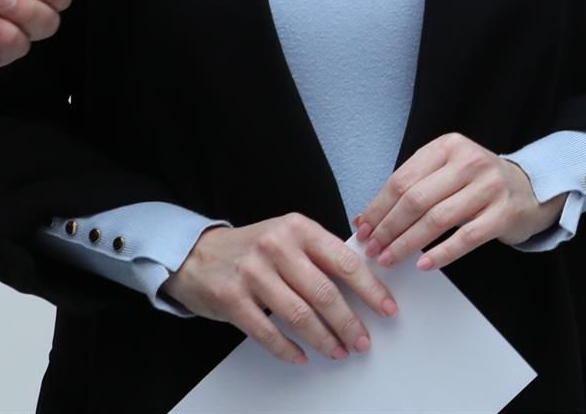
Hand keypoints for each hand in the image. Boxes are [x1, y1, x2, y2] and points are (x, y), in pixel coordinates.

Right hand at [164, 214, 398, 365]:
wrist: (196, 254)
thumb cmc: (253, 247)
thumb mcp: (289, 235)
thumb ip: (321, 252)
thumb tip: (366, 280)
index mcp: (298, 228)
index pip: (344, 261)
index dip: (370, 289)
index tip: (388, 309)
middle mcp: (276, 247)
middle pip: (324, 292)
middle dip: (349, 322)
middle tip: (364, 341)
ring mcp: (253, 273)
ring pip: (299, 315)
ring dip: (324, 339)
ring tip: (340, 351)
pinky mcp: (232, 299)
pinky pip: (268, 332)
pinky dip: (288, 349)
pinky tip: (303, 356)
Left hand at [355, 133, 566, 271]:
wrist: (530, 190)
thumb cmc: (478, 184)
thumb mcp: (446, 172)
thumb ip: (412, 188)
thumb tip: (367, 218)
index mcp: (448, 147)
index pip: (403, 178)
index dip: (379, 207)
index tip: (364, 228)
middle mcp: (470, 161)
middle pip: (416, 199)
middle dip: (389, 227)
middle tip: (373, 248)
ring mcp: (489, 187)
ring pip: (437, 219)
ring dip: (407, 243)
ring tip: (389, 258)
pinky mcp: (503, 213)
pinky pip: (466, 238)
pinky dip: (441, 253)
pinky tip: (423, 264)